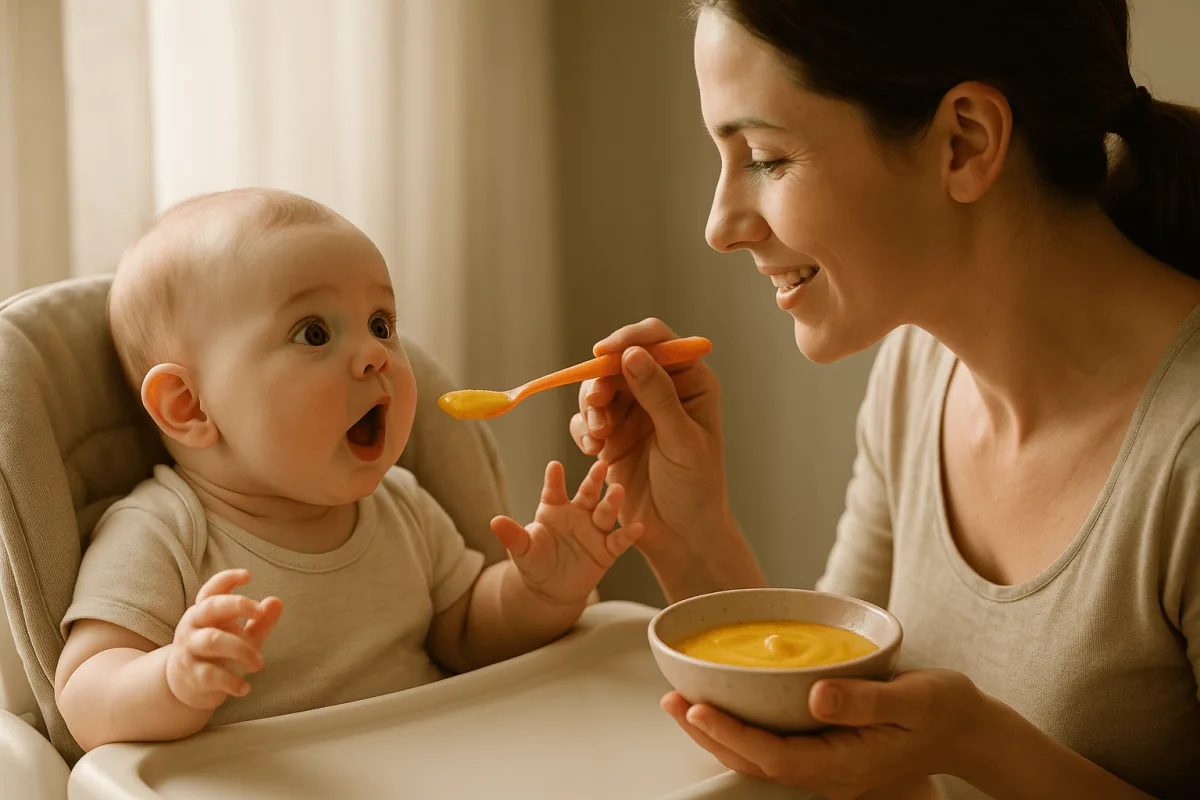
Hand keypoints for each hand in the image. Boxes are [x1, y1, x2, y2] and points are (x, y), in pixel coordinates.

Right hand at [165, 569, 282, 710]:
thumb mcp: (240, 634)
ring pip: (213, 640)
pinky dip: (232, 682)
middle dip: (237, 604)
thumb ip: (259, 620)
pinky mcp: (191, 675)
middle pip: (210, 607)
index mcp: (204, 612)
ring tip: (259, 663)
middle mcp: (193, 626)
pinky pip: (211, 675)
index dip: (227, 579)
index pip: (211, 590)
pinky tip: (245, 688)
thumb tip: (277, 601)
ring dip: (242, 650)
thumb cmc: (218, 652)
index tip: (248, 575)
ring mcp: (189, 650)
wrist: (185, 685)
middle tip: (259, 612)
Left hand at [490, 459, 643, 605]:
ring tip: (617, 490)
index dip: (554, 479)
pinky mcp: (606, 550)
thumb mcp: (522, 549)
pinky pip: (618, 541)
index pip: (554, 491)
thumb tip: (494, 522)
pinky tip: (638, 526)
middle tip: (600, 465)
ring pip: (605, 513)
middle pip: (587, 494)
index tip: (554, 466)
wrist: (550, 590)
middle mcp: (577, 514)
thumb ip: (512, 535)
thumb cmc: (535, 562)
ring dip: (611, 502)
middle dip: (593, 480)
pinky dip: (628, 535)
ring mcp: (593, 531)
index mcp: (554, 509)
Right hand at [569, 318, 730, 557]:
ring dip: (591, 408)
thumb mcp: (681, 440)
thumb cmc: (695, 487)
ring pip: (598, 389)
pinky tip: (594, 451)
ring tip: (598, 438)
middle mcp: (661, 390)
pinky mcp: (612, 435)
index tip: (604, 352)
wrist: (680, 534)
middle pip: (619, 362)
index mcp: (690, 382)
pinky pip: (586, 419)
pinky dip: (585, 430)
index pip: (658, 341)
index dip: (629, 338)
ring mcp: (634, 412)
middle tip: (597, 405)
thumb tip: (632, 355)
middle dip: (602, 381)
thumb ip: (658, 396)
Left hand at [661, 669, 985, 799]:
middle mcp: (829, 773)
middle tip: (670, 699)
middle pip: (755, 761)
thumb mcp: (912, 698)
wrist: (968, 730)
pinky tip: (725, 704)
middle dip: (709, 733)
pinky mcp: (826, 751)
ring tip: (681, 701)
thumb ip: (863, 700)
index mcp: (845, 765)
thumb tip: (815, 696)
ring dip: (718, 732)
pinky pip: (774, 746)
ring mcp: (826, 766)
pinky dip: (743, 727)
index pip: (774, 757)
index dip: (730, 734)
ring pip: (759, 756)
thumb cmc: (944, 709)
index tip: (696, 706)